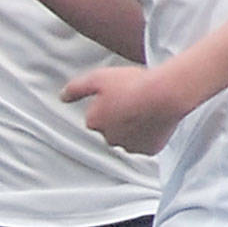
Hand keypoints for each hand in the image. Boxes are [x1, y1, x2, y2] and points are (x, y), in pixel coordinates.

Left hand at [61, 65, 184, 154]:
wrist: (164, 94)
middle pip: (110, 128)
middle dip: (117, 116)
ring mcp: (131, 146)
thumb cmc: (131, 84)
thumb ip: (76, 89)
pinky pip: (145, 143)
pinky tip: (151, 118)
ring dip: (131, 126)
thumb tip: (62, 96)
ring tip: (142, 106)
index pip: (94, 116)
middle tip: (129, 98)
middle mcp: (110, 138)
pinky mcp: (150, 150)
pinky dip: (147, 134)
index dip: (104, 102)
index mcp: (95, 122)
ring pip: (127, 137)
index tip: (115, 92)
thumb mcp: (96, 78)